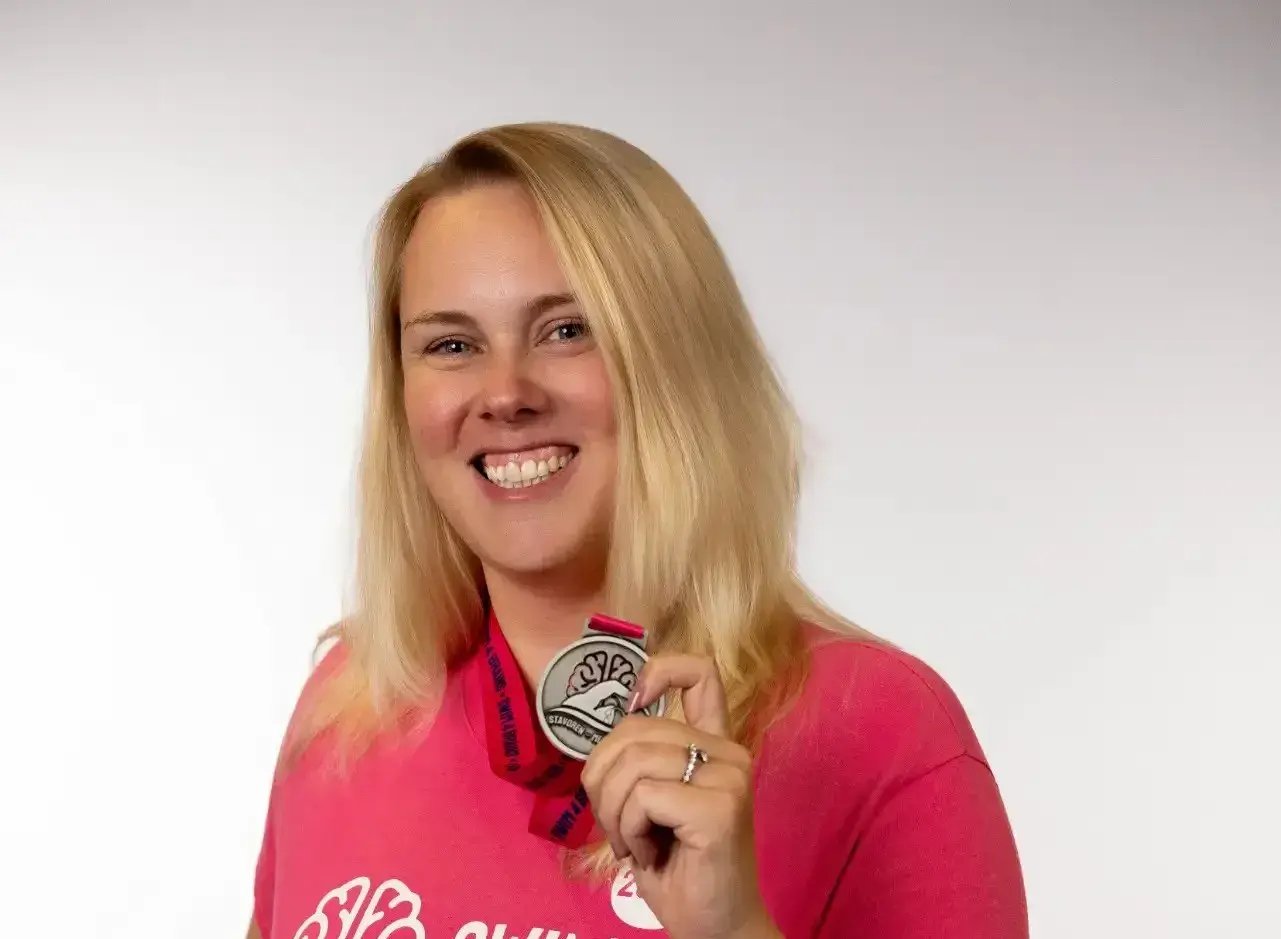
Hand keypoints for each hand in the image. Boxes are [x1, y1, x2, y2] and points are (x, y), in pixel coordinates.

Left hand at [581, 654, 781, 938]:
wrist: (714, 927)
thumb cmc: (678, 867)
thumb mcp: (651, 802)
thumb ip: (641, 760)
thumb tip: (605, 736)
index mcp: (713, 744)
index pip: (698, 672)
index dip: (657, 671)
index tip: (633, 703)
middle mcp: (727, 752)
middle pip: (633, 730)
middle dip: (602, 780)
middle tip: (617, 825)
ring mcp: (729, 777)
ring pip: (632, 763)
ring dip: (612, 812)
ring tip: (632, 843)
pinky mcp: (721, 806)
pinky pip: (643, 797)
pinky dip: (628, 830)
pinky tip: (648, 855)